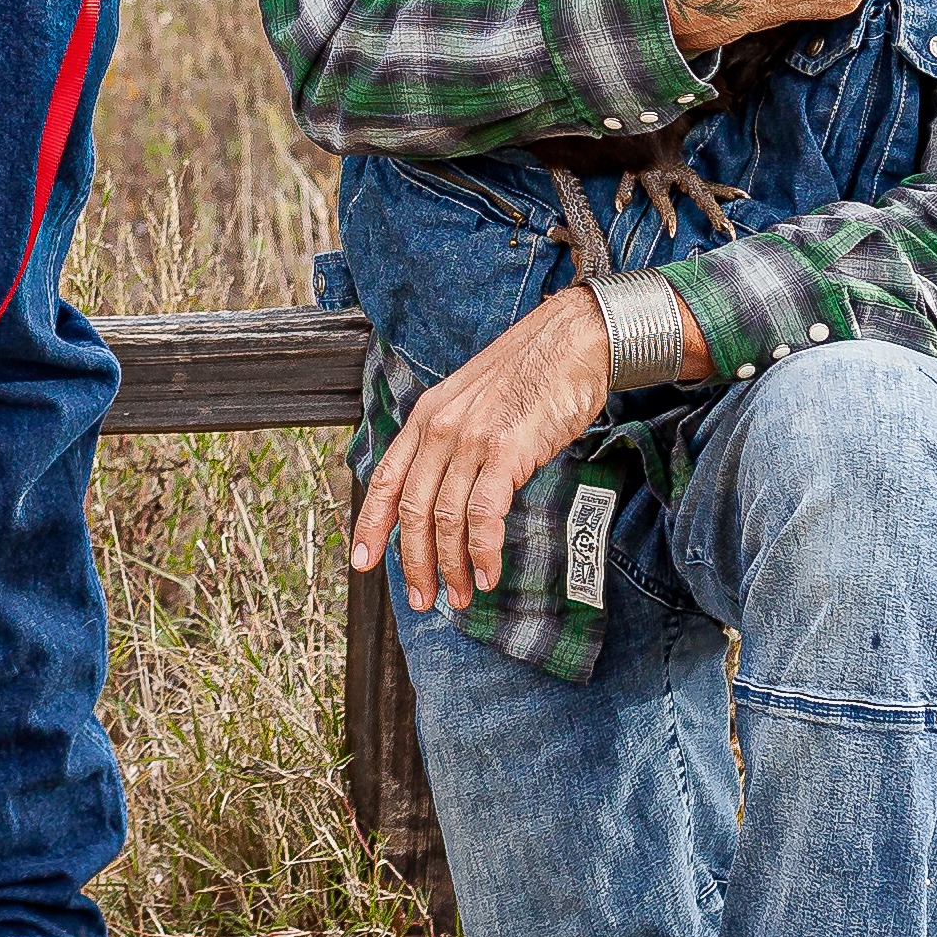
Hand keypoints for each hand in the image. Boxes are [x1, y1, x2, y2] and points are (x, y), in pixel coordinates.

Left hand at [349, 287, 617, 613]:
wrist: (572, 338)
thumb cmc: (529, 373)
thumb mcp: (473, 401)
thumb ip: (453, 439)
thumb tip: (446, 490)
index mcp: (426, 416)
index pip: (384, 479)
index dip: (370, 525)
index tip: (363, 562)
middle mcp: (440, 428)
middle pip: (412, 509)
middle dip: (414, 562)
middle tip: (422, 599)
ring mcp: (472, 439)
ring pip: (446, 518)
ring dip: (450, 566)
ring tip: (459, 596)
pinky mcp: (507, 450)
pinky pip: (485, 513)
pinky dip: (482, 551)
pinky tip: (487, 574)